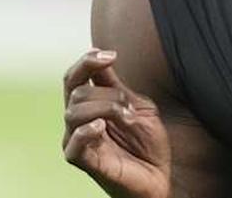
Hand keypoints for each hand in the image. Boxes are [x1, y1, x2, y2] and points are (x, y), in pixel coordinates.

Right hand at [63, 49, 171, 197]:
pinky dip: (86, 131)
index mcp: (89, 106)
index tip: (110, 55)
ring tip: (127, 119)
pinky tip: (102, 127)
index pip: (74, 77)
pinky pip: (73, 144)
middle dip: (108, 93)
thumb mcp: (137, 106)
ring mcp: (77, 142)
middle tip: (130, 106)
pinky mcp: (83, 162)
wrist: (159, 176)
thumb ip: (117, 85)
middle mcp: (77, 122)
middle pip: (75, 91)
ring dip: (106, 108)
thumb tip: (103, 56)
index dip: (87, 61)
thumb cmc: (147, 144)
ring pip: (73, 112)